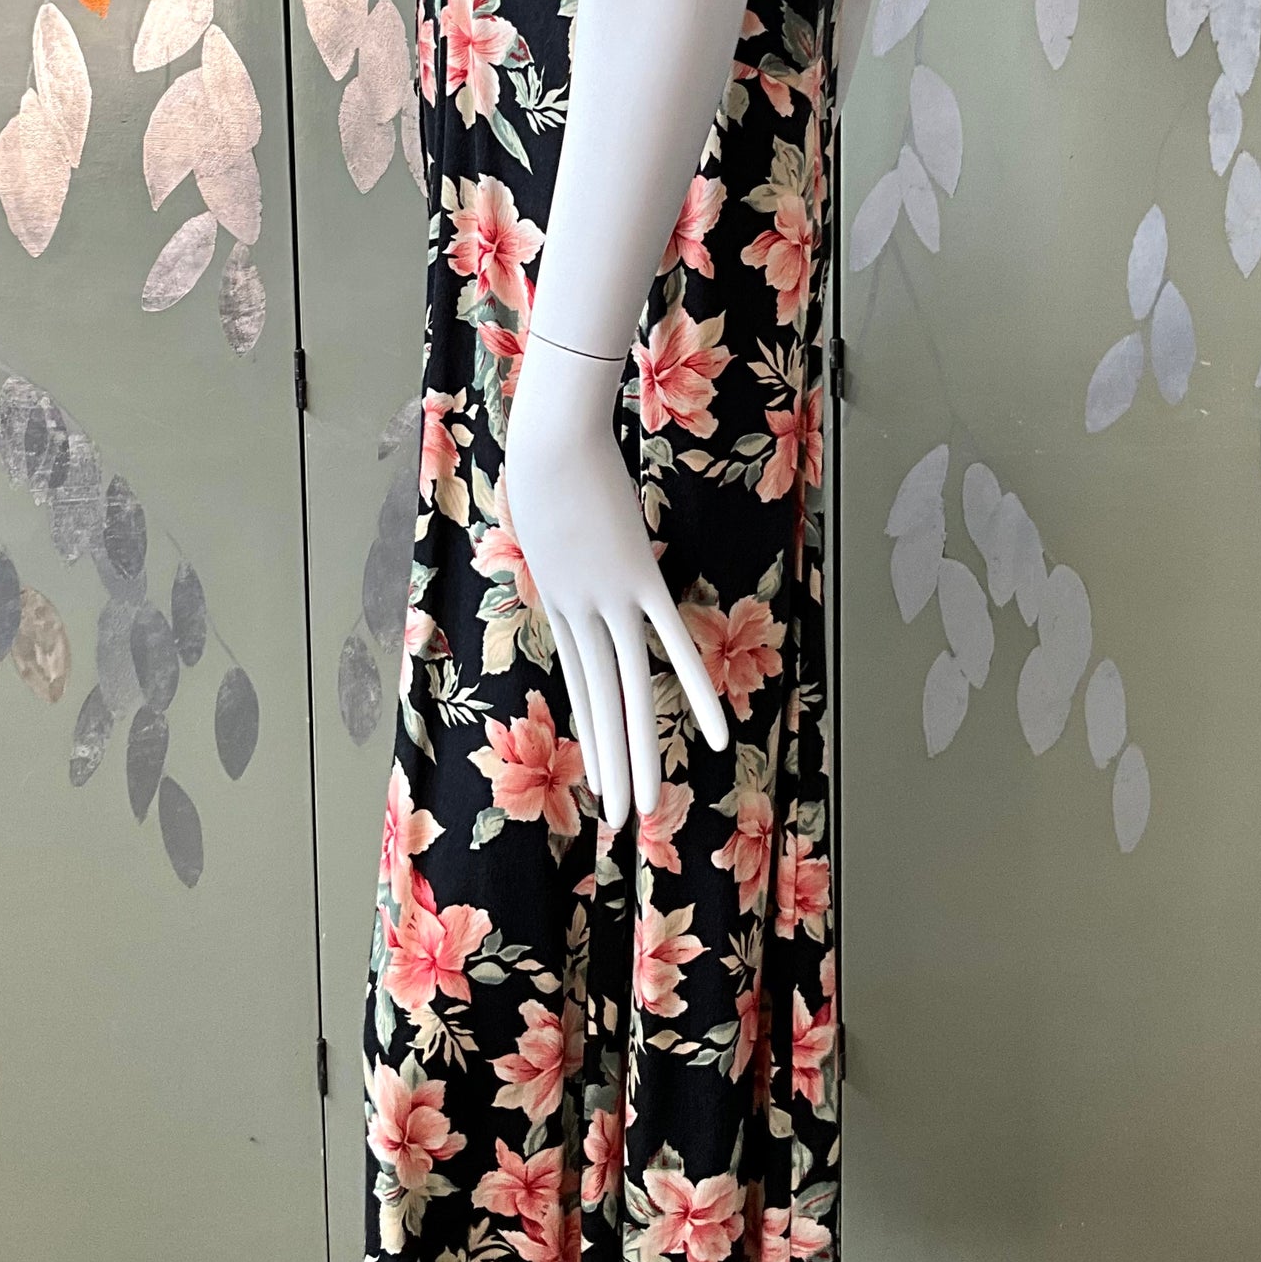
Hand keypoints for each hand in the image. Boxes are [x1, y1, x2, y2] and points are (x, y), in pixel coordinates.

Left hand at [503, 332, 730, 826]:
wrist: (546, 440)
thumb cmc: (543, 459)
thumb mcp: (544, 510)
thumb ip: (563, 534)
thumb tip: (571, 526)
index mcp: (559, 604)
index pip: (582, 685)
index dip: (594, 732)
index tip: (598, 777)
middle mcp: (579, 615)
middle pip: (602, 703)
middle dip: (611, 765)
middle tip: (618, 820)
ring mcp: (608, 602)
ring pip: (628, 692)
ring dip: (638, 754)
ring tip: (643, 808)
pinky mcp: (636, 582)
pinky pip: (672, 646)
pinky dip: (697, 692)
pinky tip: (717, 735)